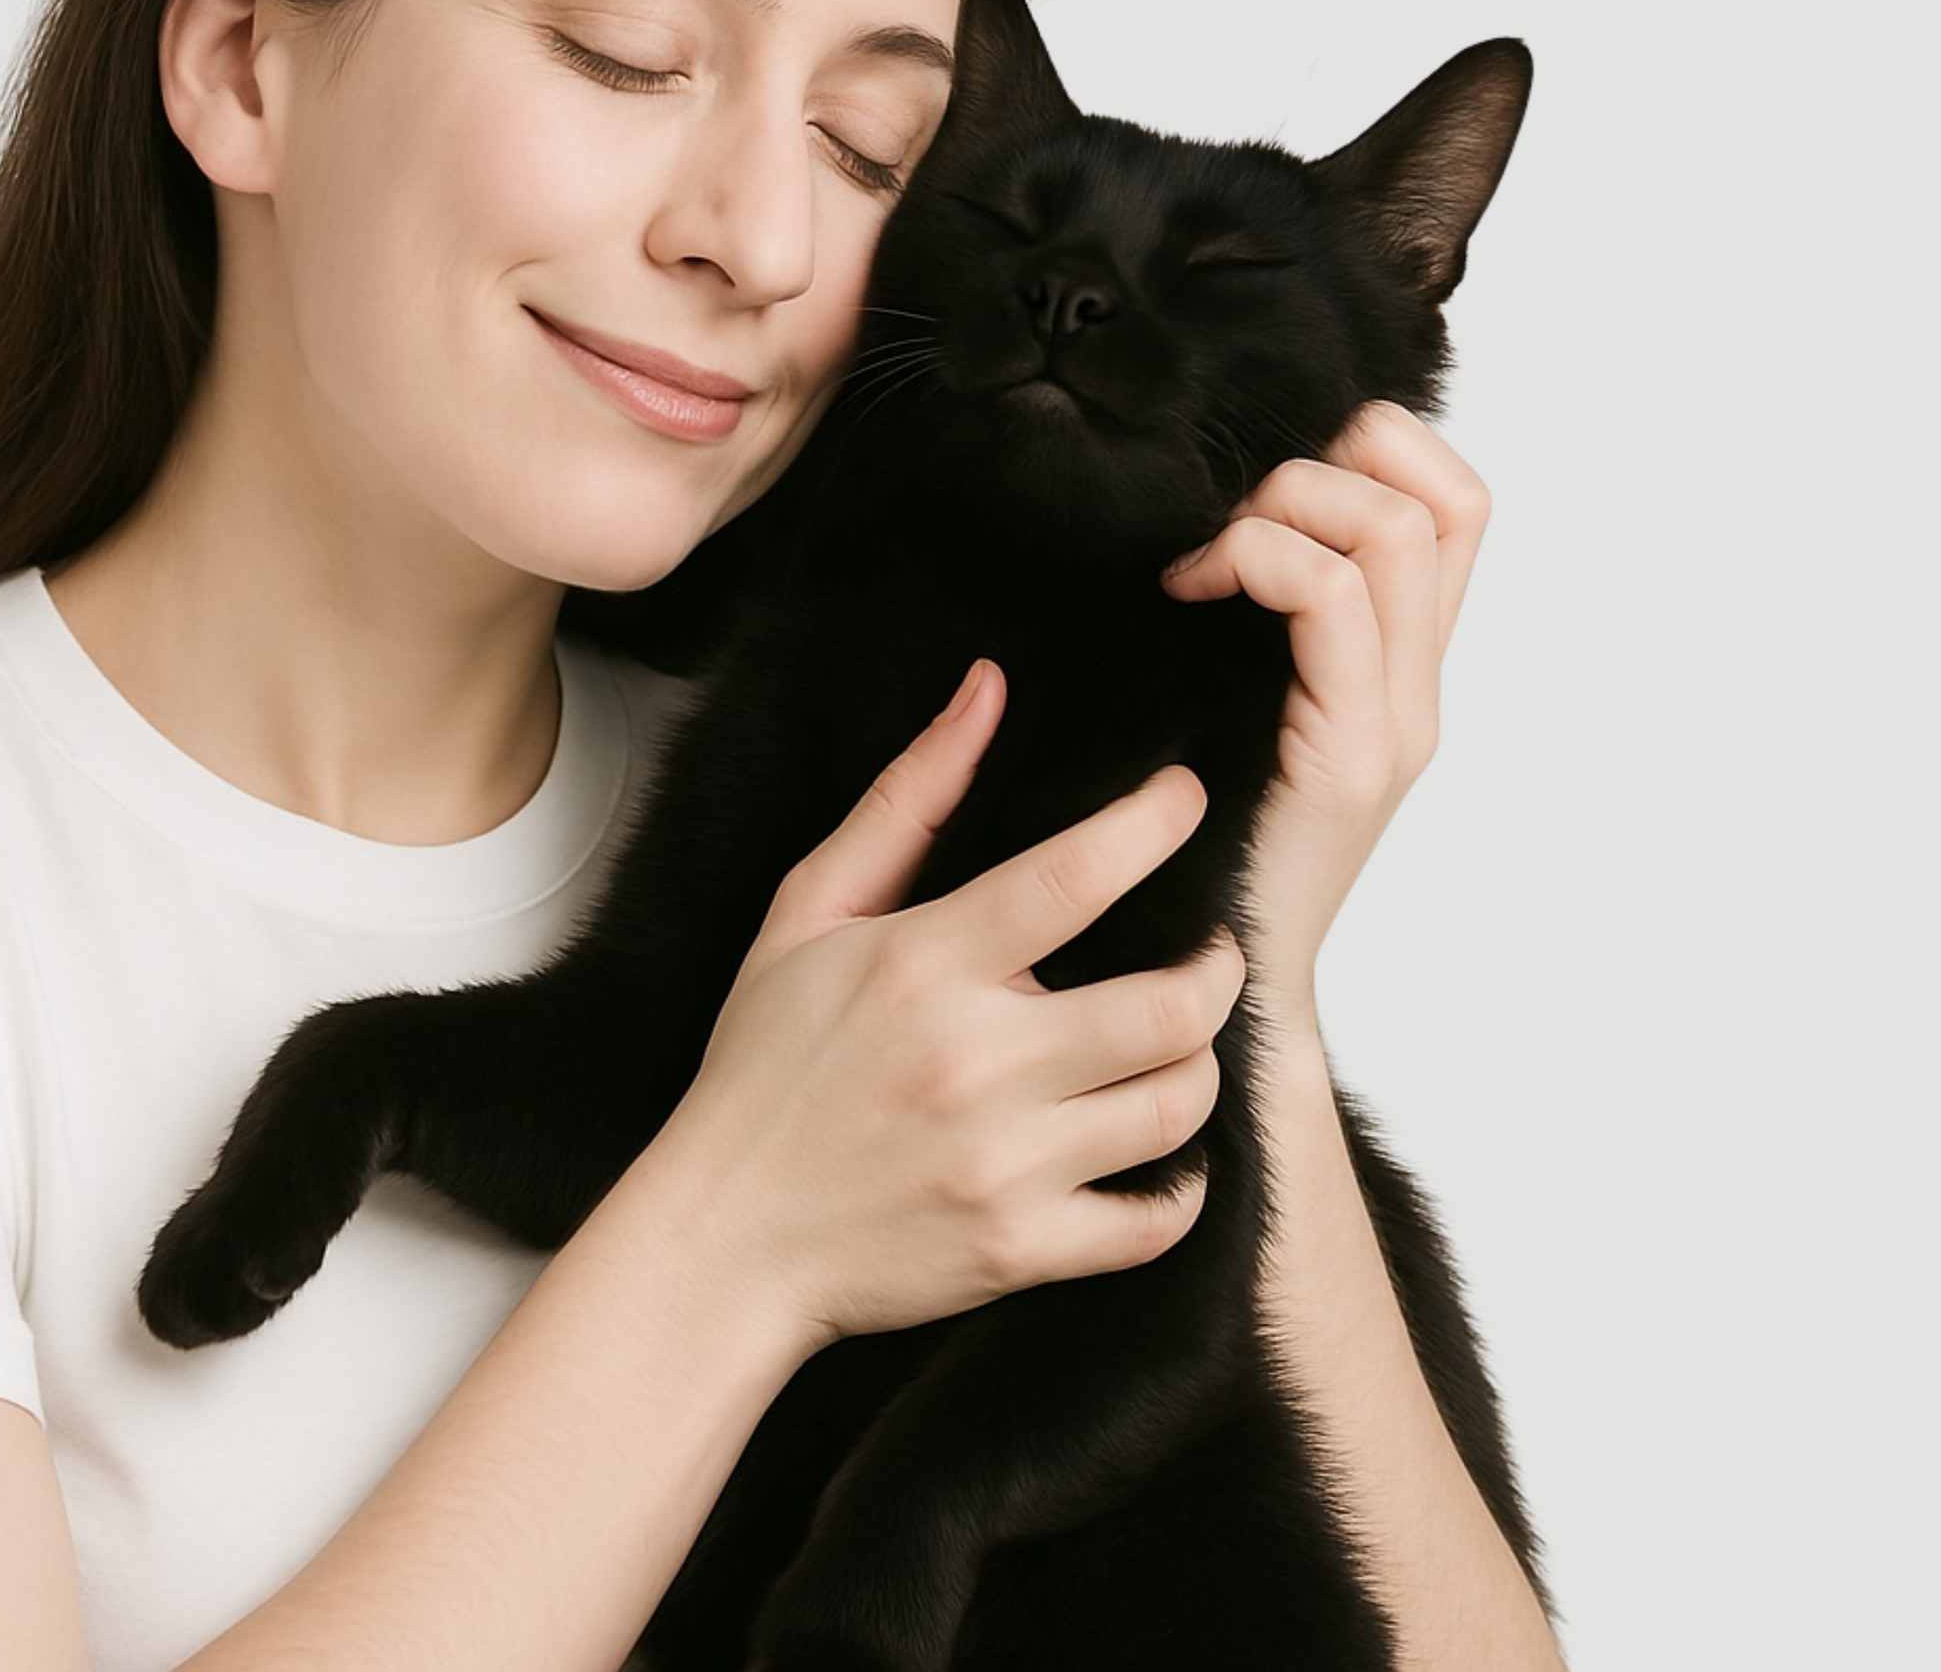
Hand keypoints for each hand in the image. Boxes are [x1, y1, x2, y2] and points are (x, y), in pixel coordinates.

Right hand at [633, 659, 1251, 1356]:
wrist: (723, 1242)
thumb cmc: (765, 1073)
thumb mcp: (807, 913)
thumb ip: (908, 800)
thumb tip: (987, 690)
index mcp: (924, 966)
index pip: (1077, 873)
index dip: (1156, 824)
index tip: (1186, 802)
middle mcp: (974, 1062)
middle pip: (1171, 1004)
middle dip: (1217, 969)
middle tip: (1209, 954)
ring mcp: (1003, 1164)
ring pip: (1178, 1103)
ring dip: (1198, 1067)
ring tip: (1173, 1047)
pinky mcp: (1019, 1249)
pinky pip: (1157, 1217)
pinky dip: (1180, 1186)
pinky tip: (1155, 1153)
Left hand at [1156, 401, 1491, 1013]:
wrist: (1212, 986)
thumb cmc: (1198, 840)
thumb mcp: (1226, 698)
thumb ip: (1249, 619)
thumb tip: (1203, 500)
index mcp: (1402, 667)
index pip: (1455, 500)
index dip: (1375, 442)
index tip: (1258, 474)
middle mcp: (1419, 689)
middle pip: (1447, 496)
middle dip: (1328, 455)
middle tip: (1226, 504)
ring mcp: (1397, 724)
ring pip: (1396, 531)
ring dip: (1285, 503)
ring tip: (1203, 552)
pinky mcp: (1350, 758)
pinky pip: (1334, 602)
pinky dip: (1260, 560)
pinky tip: (1188, 587)